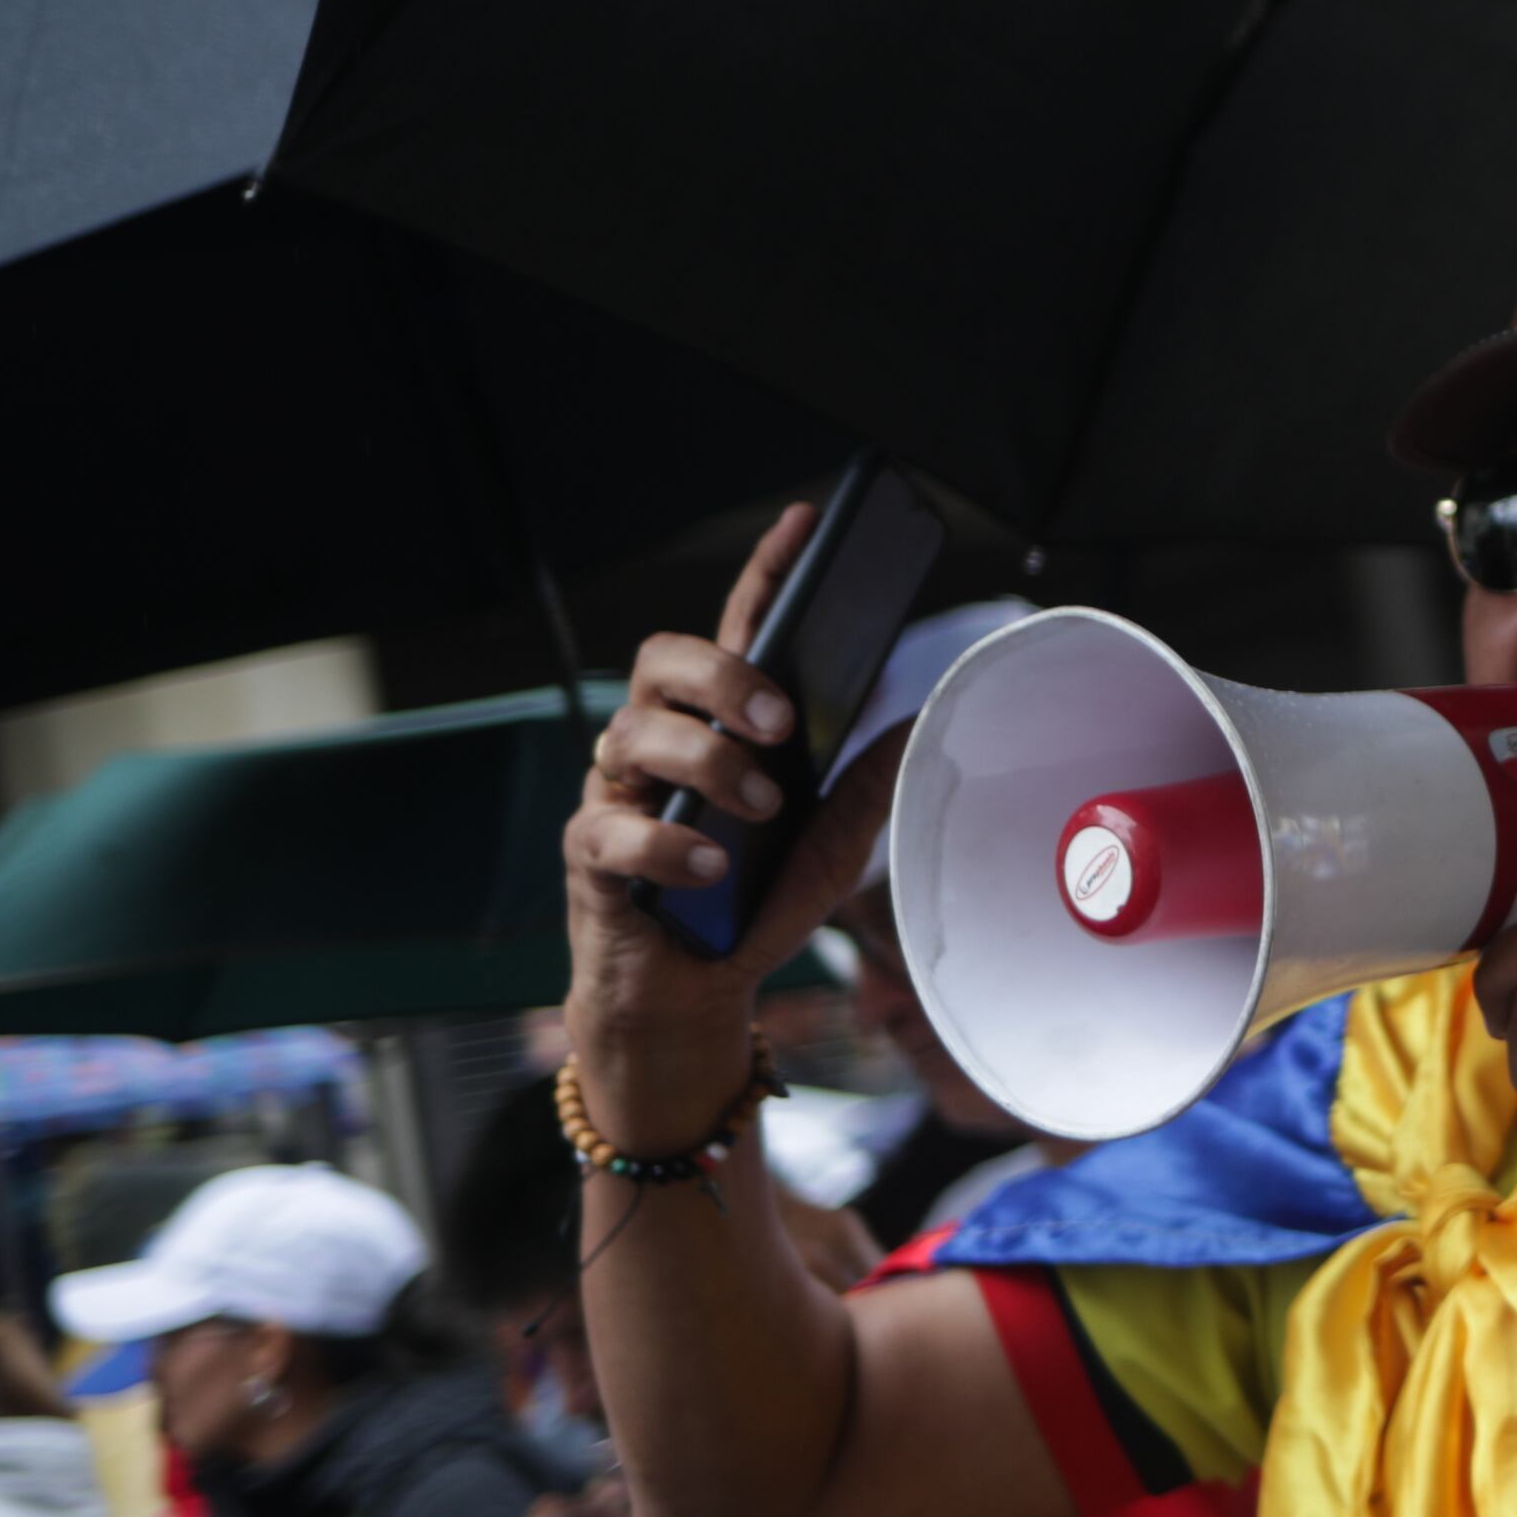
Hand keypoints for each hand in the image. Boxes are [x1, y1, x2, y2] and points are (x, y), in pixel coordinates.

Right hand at [558, 508, 898, 1152]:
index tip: (806, 523)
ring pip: (634, 732)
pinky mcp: (591, 855)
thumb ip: (867, 783)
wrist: (692, 993)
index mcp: (722, 728)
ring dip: (707, 761)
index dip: (765, 572)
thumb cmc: (754, 904)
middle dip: (724, 678)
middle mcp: (661, 744)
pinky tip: (709, 866)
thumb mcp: (832, 844)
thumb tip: (924, 718)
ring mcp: (620, 793)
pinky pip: (610, 828)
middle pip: (663, 661)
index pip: (739, 630)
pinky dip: (666, 845)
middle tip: (782, 723)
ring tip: (759, 807)